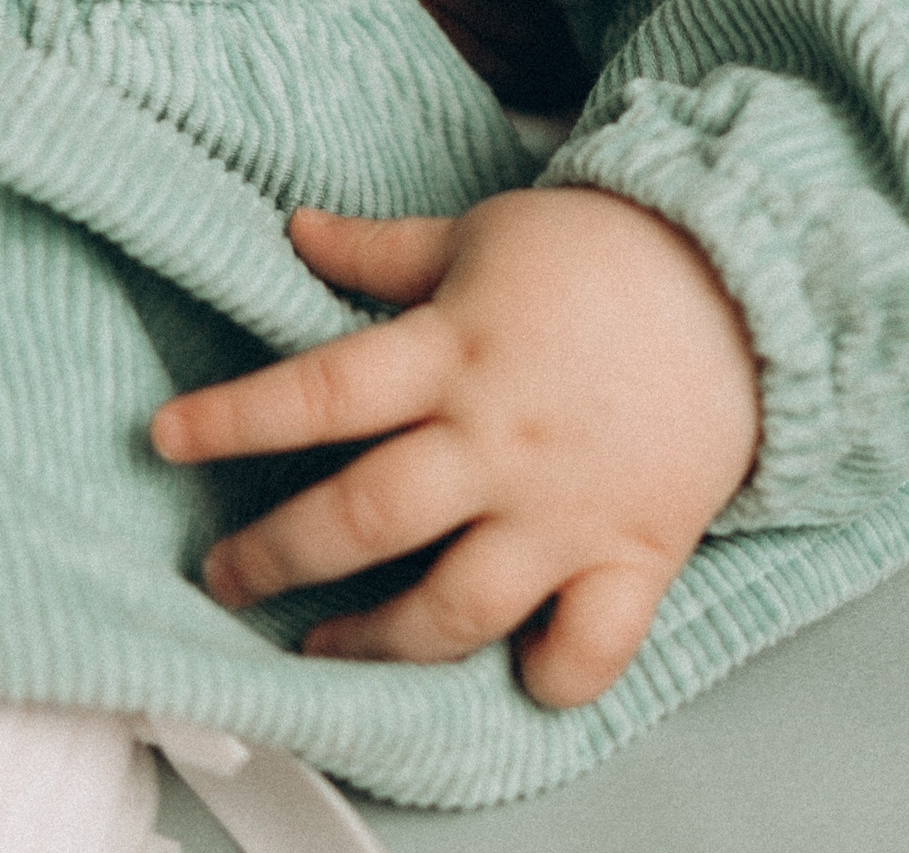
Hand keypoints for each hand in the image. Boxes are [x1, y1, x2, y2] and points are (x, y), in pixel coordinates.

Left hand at [151, 189, 759, 706]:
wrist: (745, 283)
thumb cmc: (597, 254)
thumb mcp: (477, 234)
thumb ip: (379, 251)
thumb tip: (291, 230)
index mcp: (450, 351)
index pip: (318, 391)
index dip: (232, 418)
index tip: (163, 439)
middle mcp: (497, 439)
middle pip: (368, 515)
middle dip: (279, 554)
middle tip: (222, 574)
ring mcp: (565, 508)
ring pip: (457, 603)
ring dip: (380, 638)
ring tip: (321, 647)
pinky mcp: (635, 552)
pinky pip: (590, 643)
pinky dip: (550, 672)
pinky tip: (512, 678)